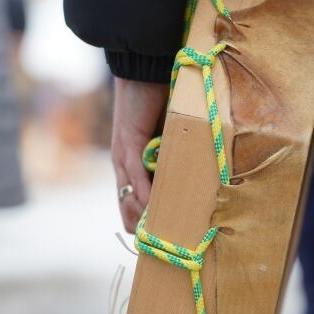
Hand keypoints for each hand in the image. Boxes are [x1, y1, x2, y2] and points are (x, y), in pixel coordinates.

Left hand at [112, 77, 168, 232]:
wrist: (140, 72)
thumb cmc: (153, 100)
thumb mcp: (162, 135)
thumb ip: (169, 154)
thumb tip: (193, 171)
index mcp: (126, 166)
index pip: (128, 208)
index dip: (142, 226)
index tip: (163, 239)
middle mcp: (121, 166)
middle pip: (127, 212)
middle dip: (145, 230)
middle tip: (168, 241)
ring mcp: (123, 157)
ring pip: (130, 199)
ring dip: (148, 216)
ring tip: (167, 230)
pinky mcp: (129, 144)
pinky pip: (137, 176)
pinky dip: (146, 193)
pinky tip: (157, 207)